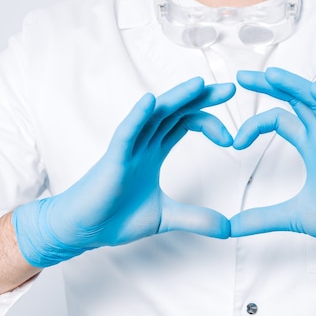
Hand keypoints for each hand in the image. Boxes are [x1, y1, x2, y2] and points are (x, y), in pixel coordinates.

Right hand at [13, 77, 234, 267]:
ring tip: (199, 85)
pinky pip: (126, 133)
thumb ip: (196, 219)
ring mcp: (128, 148)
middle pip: (175, 111)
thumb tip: (228, 228)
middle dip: (202, 98)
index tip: (231, 138)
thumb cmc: (115, 217)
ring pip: (154, 115)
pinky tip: (151, 102)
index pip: (185, 123)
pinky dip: (138, 116)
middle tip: (231, 88)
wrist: (84, 230)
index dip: (209, 122)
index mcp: (155, 151)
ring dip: (177, 98)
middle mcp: (143, 143)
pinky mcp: (113, 159)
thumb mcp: (166, 217)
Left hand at [231, 68, 315, 268]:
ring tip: (269, 75)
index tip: (234, 142)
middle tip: (241, 75)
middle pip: (294, 100)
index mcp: (311, 146)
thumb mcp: (290, 216)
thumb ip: (260, 218)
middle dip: (269, 86)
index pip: (278, 119)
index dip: (254, 125)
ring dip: (294, 86)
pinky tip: (314, 90)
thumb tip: (230, 228)